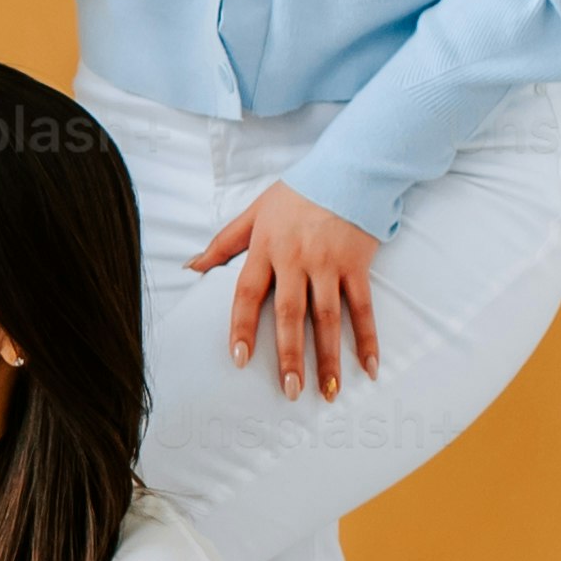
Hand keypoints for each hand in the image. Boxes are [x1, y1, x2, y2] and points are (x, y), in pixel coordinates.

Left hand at [187, 183, 382, 400]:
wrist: (348, 169)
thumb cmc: (297, 192)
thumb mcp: (254, 211)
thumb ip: (223, 243)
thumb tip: (191, 266)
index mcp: (266, 247)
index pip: (248, 293)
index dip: (243, 327)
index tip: (240, 359)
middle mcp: (297, 259)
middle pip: (291, 314)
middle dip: (290, 356)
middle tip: (289, 390)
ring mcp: (329, 263)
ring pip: (328, 317)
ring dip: (328, 357)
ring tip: (327, 392)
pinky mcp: (358, 264)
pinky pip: (363, 307)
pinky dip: (368, 338)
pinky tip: (369, 366)